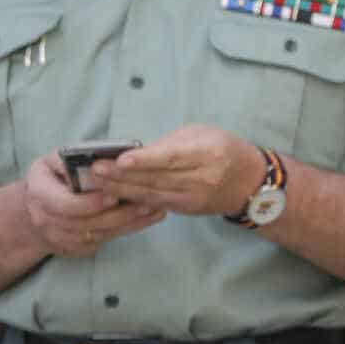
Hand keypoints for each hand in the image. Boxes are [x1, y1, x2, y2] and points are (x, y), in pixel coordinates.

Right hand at [24, 152, 164, 257]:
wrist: (33, 210)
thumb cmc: (49, 179)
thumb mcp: (51, 162)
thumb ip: (70, 160)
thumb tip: (97, 161)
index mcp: (39, 194)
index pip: (68, 205)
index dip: (92, 203)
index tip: (115, 195)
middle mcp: (46, 221)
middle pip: (88, 224)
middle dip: (119, 215)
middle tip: (146, 203)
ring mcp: (59, 239)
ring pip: (99, 235)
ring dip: (127, 224)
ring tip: (152, 210)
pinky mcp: (73, 249)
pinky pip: (102, 241)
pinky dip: (124, 230)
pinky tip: (143, 219)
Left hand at [90, 124, 266, 216]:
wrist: (249, 182)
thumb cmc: (220, 147)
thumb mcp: (200, 133)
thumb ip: (170, 142)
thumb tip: (136, 153)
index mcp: (207, 154)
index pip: (171, 158)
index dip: (144, 161)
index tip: (120, 160)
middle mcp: (201, 179)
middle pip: (156, 179)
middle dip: (122, 175)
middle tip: (95, 170)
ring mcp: (193, 198)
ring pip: (152, 195)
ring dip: (121, 189)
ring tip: (97, 182)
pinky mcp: (185, 209)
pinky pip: (155, 205)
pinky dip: (132, 200)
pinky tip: (112, 195)